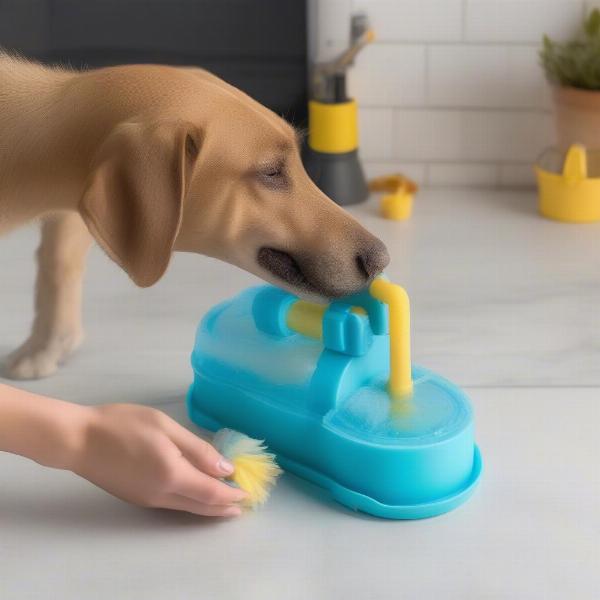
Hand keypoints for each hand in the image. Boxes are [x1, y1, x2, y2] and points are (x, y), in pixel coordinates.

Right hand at [73, 404, 246, 516]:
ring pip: (187, 508)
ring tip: (227, 502)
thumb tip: (226, 468)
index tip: (248, 492)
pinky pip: (173, 504)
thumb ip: (197, 449)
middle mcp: (162, 494)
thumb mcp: (166, 427)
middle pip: (201, 506)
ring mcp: (148, 499)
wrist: (79, 439)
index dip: (231, 495)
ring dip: (209, 506)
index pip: (211, 492)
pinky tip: (197, 493)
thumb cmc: (123, 425)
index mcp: (172, 474)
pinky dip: (192, 502)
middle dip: (224, 507)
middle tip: (243, 503)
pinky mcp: (138, 498)